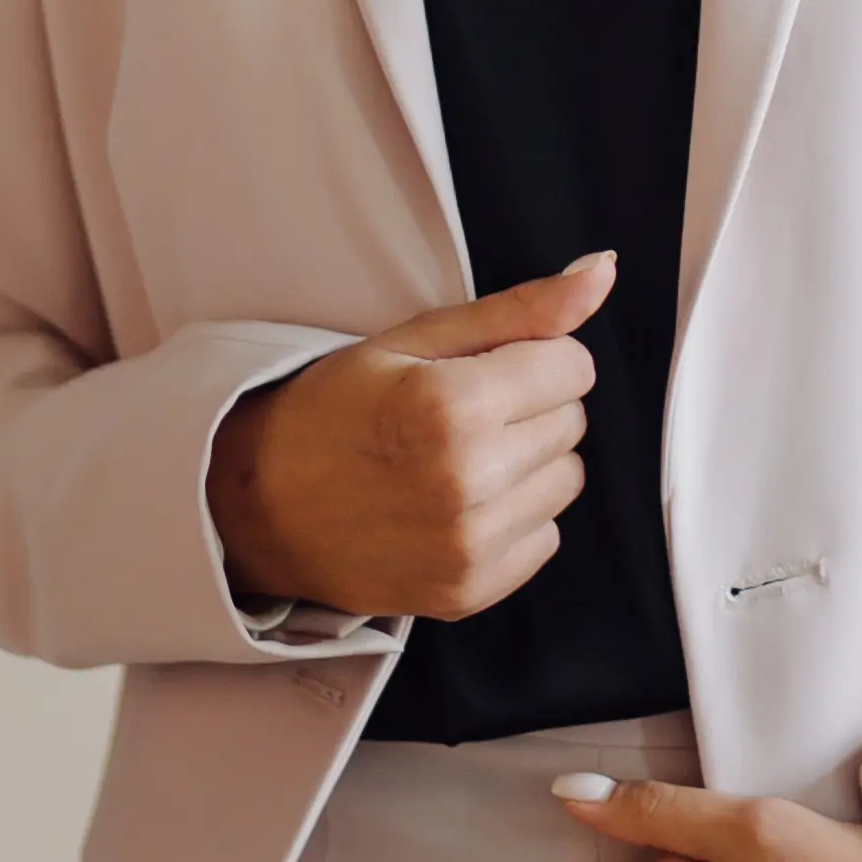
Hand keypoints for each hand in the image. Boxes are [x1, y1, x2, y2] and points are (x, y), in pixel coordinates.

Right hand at [207, 253, 611, 619]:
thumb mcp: (416, 338)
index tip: (480, 370)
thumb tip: (602, 271)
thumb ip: (520, 308)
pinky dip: (514, 518)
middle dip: (529, 407)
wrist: (258, 504)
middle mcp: (466, 480)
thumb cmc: (334, 408)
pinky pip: (546, 538)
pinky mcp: (469, 590)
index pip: (572, 367)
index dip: (532, 358)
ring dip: (528, 464)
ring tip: (459, 460)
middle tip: (459, 415)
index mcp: (452, 405)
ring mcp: (468, 544)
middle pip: (572, 422)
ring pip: (566, 481)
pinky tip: (457, 505)